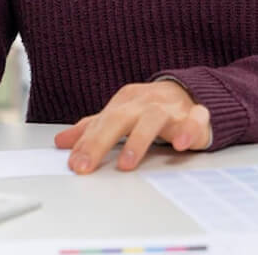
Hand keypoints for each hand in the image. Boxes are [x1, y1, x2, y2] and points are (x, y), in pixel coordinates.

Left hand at [53, 80, 210, 174]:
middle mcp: (146, 102)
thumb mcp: (120, 115)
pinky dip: (189, 130)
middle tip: (86, 165)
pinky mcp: (196, 116)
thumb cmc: (151, 108)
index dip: (86, 142)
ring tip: (126, 163)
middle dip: (100, 141)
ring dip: (139, 139)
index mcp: (127, 101)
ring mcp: (172, 107)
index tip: (73, 163)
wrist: (190, 93)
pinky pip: (195, 120)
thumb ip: (93, 129)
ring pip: (154, 118)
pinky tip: (180, 144)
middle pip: (120, 118)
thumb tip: (61, 141)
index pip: (102, 121)